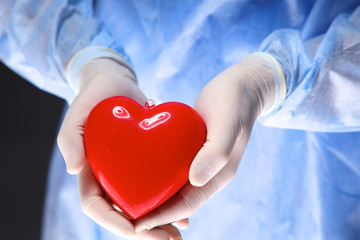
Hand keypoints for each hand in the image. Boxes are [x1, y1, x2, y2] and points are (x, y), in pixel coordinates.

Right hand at [58, 58, 186, 238]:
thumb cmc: (95, 94)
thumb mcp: (78, 110)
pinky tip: (185, 212)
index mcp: (90, 171)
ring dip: (158, 223)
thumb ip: (70, 137)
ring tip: (179, 234)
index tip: (135, 230)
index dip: (113, 222)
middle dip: (142, 231)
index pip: (96, 206)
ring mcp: (127, 172)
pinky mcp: (144, 163)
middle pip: (122, 213)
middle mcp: (109, 177)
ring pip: (141, 205)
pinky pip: (155, 187)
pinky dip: (168, 201)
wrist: (117, 82)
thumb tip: (73, 170)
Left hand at [135, 53, 281, 231]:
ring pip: (173, 187)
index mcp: (218, 175)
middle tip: (124, 217)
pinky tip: (137, 174)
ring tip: (126, 201)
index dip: (162, 217)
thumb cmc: (234, 101)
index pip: (187, 205)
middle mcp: (208, 174)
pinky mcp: (192, 150)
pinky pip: (171, 169)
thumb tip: (196, 180)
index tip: (137, 224)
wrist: (240, 86)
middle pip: (178, 202)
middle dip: (153, 213)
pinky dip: (156, 176)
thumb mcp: (227, 122)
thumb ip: (216, 152)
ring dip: (153, 197)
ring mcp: (200, 162)